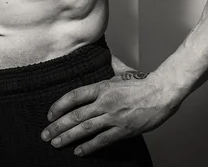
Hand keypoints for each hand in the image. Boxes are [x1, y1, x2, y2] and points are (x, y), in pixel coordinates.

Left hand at [41, 69, 181, 156]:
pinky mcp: (123, 129)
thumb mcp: (122, 71)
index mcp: (102, 87)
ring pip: (85, 129)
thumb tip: (105, 55)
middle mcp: (104, 102)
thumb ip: (110, 65)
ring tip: (56, 143)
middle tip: (45, 135)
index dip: (58, 106)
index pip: (74, 96)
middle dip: (57, 127)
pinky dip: (89, 147)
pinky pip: (102, 140)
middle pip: (75, 116)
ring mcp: (113, 117)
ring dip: (68, 137)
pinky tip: (79, 151)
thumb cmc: (143, 82)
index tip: (49, 115)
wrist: (162, 92)